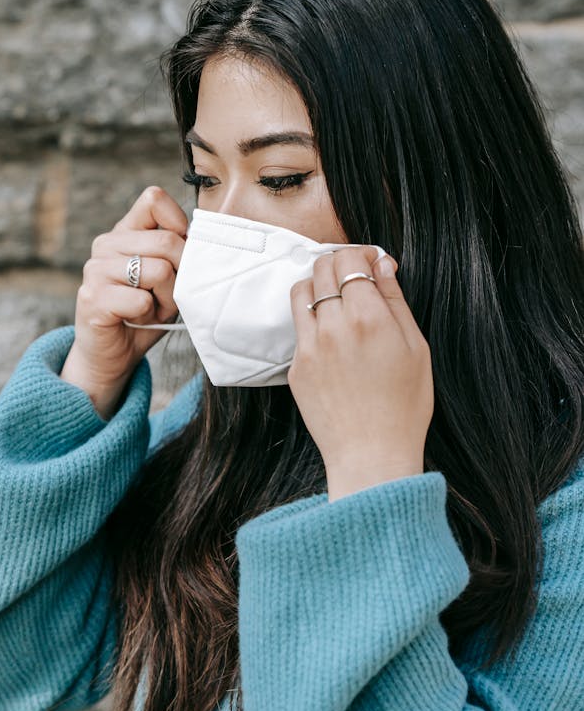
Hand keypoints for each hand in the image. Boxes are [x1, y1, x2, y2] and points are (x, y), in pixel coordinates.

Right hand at [60, 186, 187, 415]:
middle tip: (166, 296)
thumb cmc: (144, 312)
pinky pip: (140, 300)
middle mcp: (106, 244)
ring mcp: (95, 270)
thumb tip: (198, 242)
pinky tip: (134, 320)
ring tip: (150, 309)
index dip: (178, 224)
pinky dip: (147, 315)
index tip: (181, 254)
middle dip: (180, 276)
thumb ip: (177, 252)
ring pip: (159, 271)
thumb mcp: (168, 276)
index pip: (153, 200)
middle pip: (167, 241)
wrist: (112, 354)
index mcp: (125, 232)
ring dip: (165, 298)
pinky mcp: (92, 298)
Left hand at [288, 247, 432, 501]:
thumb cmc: (404, 406)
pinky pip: (299, 327)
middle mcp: (333, 325)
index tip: (372, 262)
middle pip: (323, 268)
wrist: (371, 455)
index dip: (362, 254)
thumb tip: (383, 265)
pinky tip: (332, 335)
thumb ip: (396, 301)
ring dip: (319, 283)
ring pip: (302, 290)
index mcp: (368, 317)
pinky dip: (312, 319)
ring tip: (336, 297)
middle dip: (340, 263)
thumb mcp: (415, 348)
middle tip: (356, 276)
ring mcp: (309, 346)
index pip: (350, 260)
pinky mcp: (295, 366)